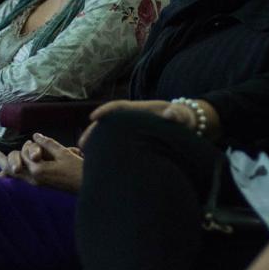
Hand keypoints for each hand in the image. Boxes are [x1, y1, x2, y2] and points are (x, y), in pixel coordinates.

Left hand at [0, 133, 84, 191]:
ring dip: (4, 170)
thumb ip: (47, 144)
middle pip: (12, 168)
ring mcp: (36, 184)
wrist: (86, 186)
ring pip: (14, 177)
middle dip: (3, 160)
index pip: (23, 155)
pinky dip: (10, 179)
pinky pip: (20, 182)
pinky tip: (3, 178)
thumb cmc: (77, 169)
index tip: (31, 142)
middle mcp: (34, 179)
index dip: (27, 147)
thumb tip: (35, 136)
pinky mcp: (39, 186)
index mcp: (38, 170)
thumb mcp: (63, 153)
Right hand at [78, 99, 201, 147]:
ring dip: (97, 142)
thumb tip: (171, 114)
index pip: (119, 107)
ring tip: (85, 155)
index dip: (106, 110)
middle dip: (94, 131)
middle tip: (82, 144)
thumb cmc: (183, 118)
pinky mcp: (134, 140)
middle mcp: (133, 118)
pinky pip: (117, 143)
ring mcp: (132, 129)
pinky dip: (107, 150)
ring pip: (110, 134)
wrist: (186, 124)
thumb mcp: (182, 115)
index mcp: (140, 111)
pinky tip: (100, 162)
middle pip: (108, 122)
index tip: (93, 117)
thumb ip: (177, 114)